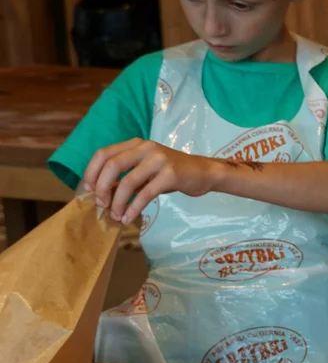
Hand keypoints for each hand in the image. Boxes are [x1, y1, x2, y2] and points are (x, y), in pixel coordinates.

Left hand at [83, 138, 217, 223]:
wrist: (204, 172)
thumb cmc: (172, 172)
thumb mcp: (146, 168)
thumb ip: (126, 174)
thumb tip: (101, 192)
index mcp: (136, 144)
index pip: (103, 154)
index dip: (91, 172)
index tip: (88, 190)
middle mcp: (146, 148)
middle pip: (112, 165)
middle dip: (102, 188)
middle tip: (101, 205)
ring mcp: (159, 160)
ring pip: (128, 182)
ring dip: (117, 202)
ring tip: (115, 216)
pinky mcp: (171, 174)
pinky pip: (145, 194)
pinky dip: (134, 208)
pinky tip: (129, 217)